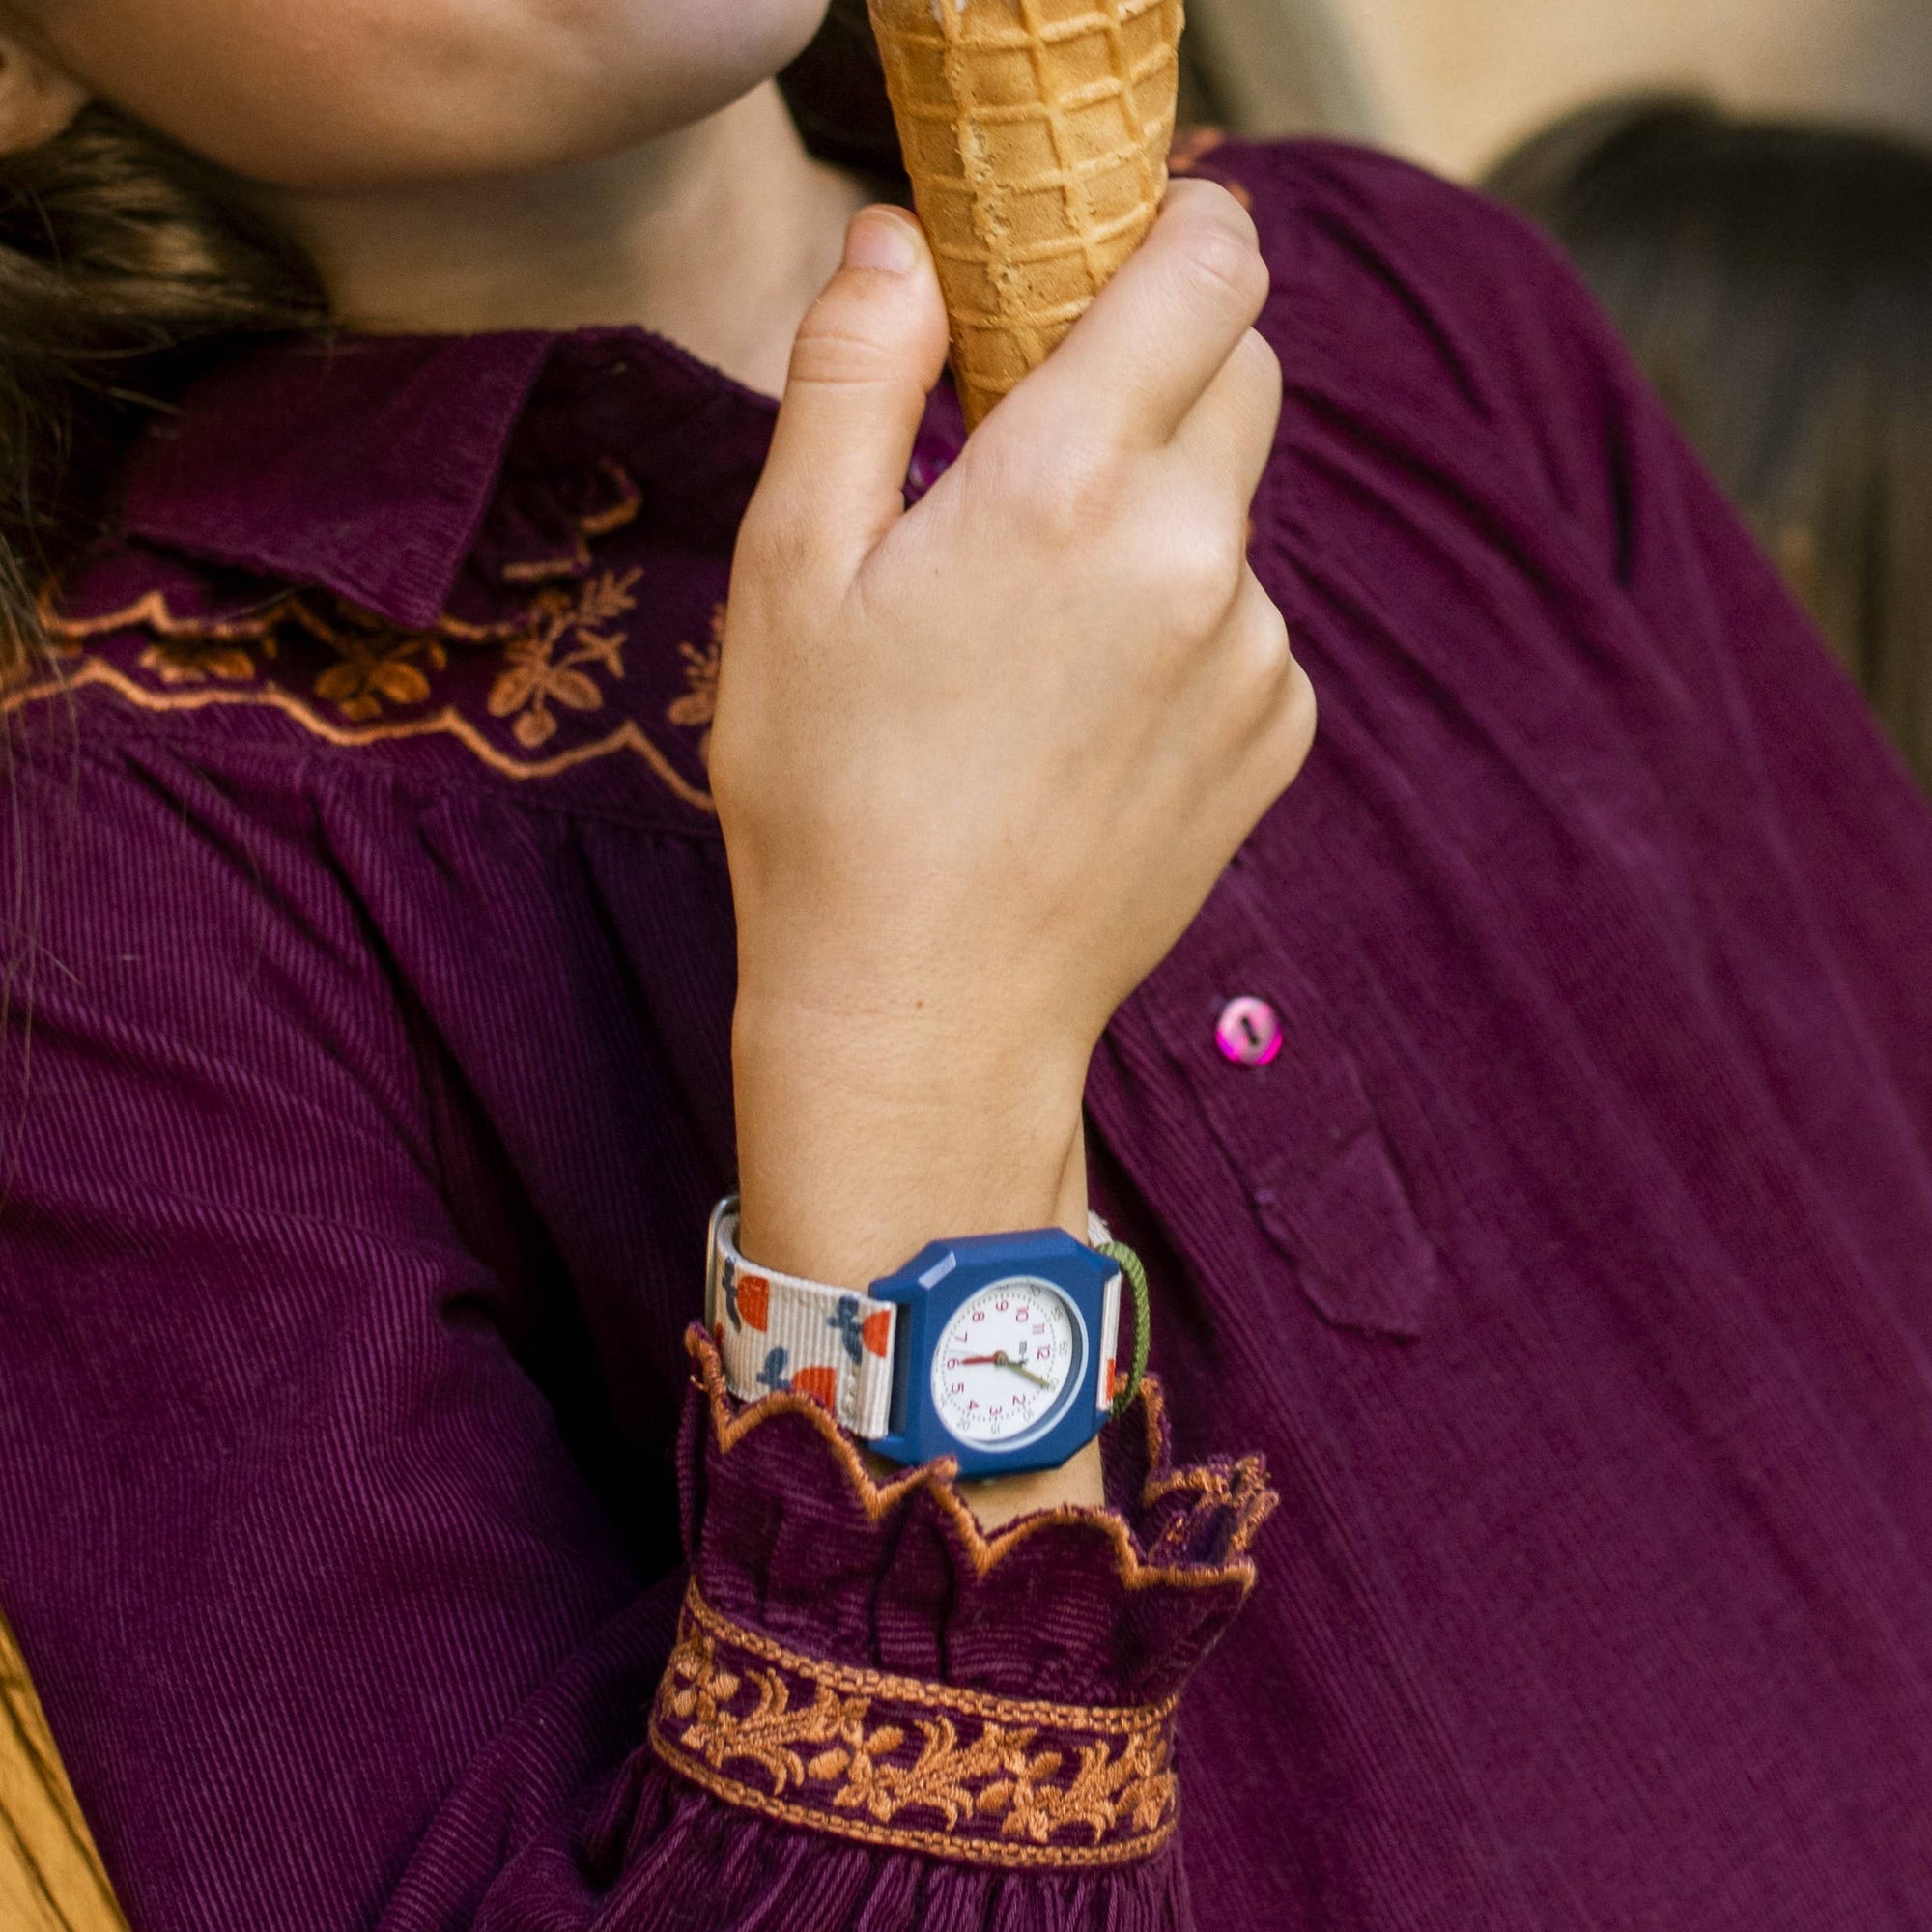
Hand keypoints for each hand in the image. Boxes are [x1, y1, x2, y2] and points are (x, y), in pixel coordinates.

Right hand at [716, 186, 1313, 1523]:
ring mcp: (1255, 656)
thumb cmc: (830, 797)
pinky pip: (1251, 621)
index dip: (1177, 228)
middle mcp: (1197, 558)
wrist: (927, 1014)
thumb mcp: (789, 569)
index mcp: (1071, 487)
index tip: (1118, 246)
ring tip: (1036, 630)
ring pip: (1238, 508)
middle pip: (1246, 370)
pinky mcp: (1278, 739)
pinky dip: (1188, 622)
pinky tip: (1086, 712)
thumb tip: (900, 237)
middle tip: (1039, 447)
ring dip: (1163, 512)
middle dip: (1163, 367)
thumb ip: (853, 373)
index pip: (1206, 268)